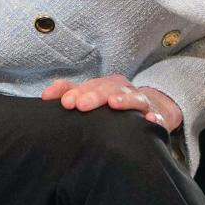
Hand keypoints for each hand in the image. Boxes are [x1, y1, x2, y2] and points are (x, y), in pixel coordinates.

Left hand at [42, 73, 184, 132]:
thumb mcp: (93, 96)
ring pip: (135, 98)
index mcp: (108, 85)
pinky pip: (158, 117)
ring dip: (125, 100)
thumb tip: (45, 95)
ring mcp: (142, 103)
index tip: (65, 103)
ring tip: (113, 104)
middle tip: (80, 105)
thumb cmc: (114, 104)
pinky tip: (150, 120)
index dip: (79, 91)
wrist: (153, 109)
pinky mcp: (158, 117)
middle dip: (95, 95)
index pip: (92, 85)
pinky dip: (155, 117)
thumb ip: (69, 93)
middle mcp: (125, 91)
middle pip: (111, 88)